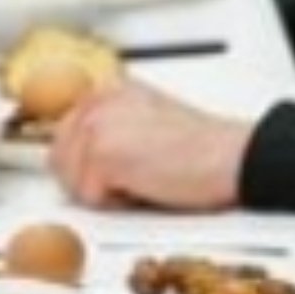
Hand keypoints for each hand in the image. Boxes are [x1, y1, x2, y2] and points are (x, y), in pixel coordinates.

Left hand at [47, 79, 251, 211]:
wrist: (234, 158)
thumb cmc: (202, 149)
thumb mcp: (147, 122)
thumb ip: (110, 129)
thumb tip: (73, 155)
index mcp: (108, 91)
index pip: (64, 135)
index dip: (86, 163)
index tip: (118, 165)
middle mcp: (98, 101)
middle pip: (60, 159)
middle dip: (92, 179)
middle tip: (138, 174)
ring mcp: (97, 126)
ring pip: (73, 181)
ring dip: (106, 192)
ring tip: (146, 176)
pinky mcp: (103, 154)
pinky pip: (91, 198)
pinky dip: (119, 203)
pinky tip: (149, 184)